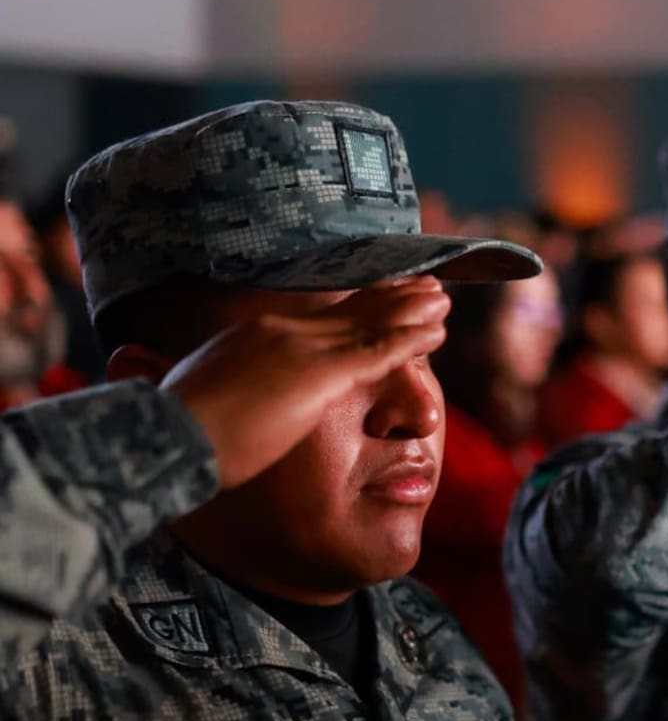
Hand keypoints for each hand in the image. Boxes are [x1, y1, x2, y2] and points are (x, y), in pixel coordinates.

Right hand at [162, 277, 448, 487]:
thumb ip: (226, 388)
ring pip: (370, 325)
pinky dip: (410, 339)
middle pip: (349, 310)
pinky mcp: (319, 374)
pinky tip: (436, 332)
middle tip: (426, 285)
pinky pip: (378, 353)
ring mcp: (302, 348)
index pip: (317, 314)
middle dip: (391, 298)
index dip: (355, 304)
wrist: (171, 435)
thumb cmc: (178, 429)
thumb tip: (220, 396)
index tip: (382, 293)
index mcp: (254, 335)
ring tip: (443, 300)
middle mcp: (281, 330)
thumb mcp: (201, 395)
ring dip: (411, 312)